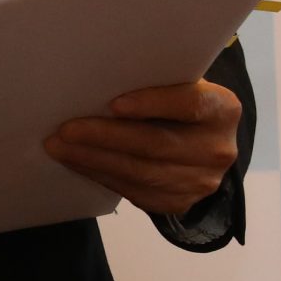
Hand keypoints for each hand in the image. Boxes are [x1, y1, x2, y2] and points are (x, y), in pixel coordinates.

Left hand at [44, 80, 240, 216]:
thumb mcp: (176, 85)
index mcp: (222, 109)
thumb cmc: (175, 104)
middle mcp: (218, 148)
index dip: (152, 104)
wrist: (200, 144)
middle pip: (156, 144)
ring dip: (93, 160)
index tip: (113, 104)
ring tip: (58, 147)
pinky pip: (135, 192)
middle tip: (65, 129)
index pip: (188, 104)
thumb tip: (98, 77)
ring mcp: (202, 181)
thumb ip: (153, 81)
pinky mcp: (180, 202)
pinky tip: (76, 162)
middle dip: (105, 137)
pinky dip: (101, 175)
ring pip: (141, 173)